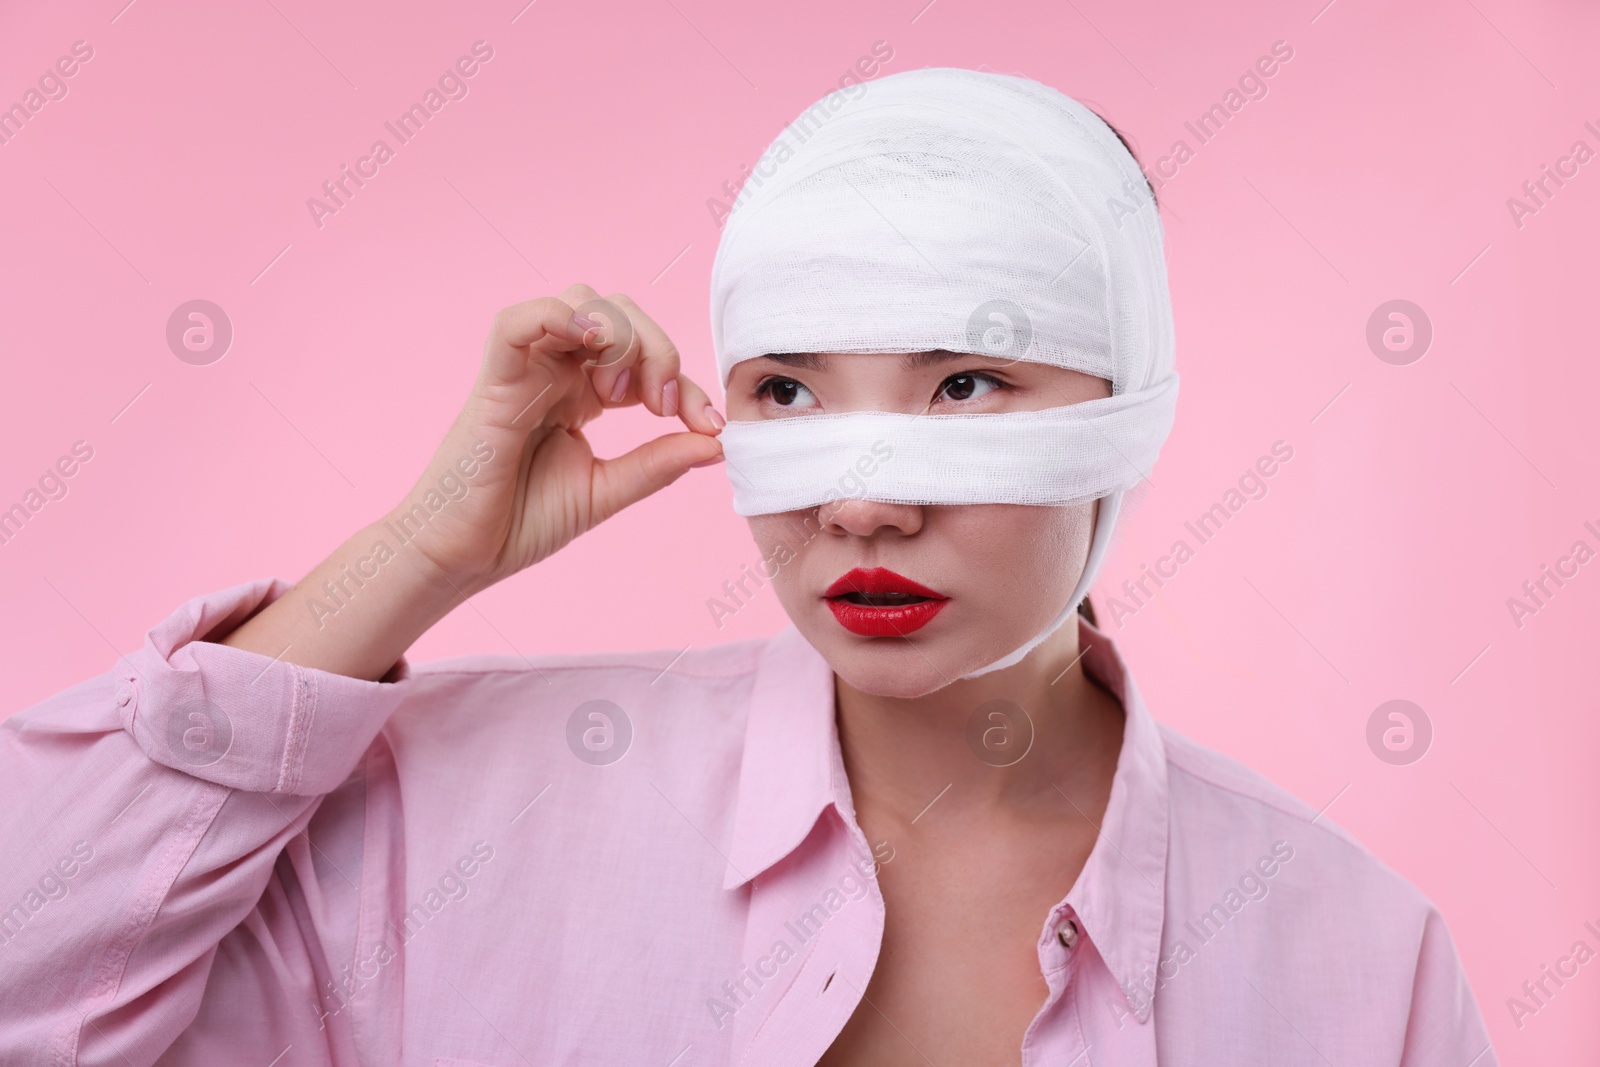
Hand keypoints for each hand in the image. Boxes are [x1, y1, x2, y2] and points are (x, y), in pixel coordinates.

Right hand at [397, 284, 725, 597]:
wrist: (462, 560)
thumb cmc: (520, 524)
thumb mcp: (606, 491)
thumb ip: (657, 464)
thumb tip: (717, 443)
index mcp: (582, 394)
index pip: (645, 359)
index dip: (687, 384)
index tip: (711, 427)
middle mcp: (555, 372)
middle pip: (619, 314)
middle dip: (658, 349)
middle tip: (666, 405)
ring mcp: (524, 372)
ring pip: (579, 304)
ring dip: (620, 335)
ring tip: (625, 393)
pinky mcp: (493, 383)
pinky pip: (517, 323)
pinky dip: (557, 317)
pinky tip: (591, 342)